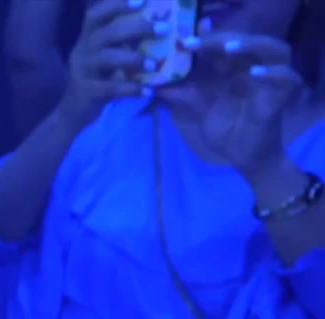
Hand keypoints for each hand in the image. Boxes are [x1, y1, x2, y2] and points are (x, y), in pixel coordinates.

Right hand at [58, 0, 159, 127]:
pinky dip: (130, 89)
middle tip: (163, 29)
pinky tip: (147, 91)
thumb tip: (161, 25)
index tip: (142, 0)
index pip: (96, 14)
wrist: (75, 110)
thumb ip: (125, 41)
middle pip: (106, 33)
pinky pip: (109, 88)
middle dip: (136, 28)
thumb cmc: (99, 77)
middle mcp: (82, 51)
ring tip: (154, 64)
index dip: (116, 5)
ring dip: (133, 58)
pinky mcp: (86, 92)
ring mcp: (82, 71)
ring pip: (106, 58)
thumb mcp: (107, 55)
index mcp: (88, 38)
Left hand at [166, 32, 301, 175]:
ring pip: (274, 50)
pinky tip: (255, 74)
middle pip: (246, 40)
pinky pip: (287, 78)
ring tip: (229, 49)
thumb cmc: (225, 130)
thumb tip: (152, 86)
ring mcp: (269, 80)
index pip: (223, 43)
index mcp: (234, 68)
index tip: (182, 43)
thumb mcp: (199, 110)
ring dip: (252, 45)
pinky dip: (274, 73)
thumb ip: (180, 96)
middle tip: (200, 42)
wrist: (243, 157)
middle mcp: (253, 68)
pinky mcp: (281, 96)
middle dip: (223, 38)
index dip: (205, 39)